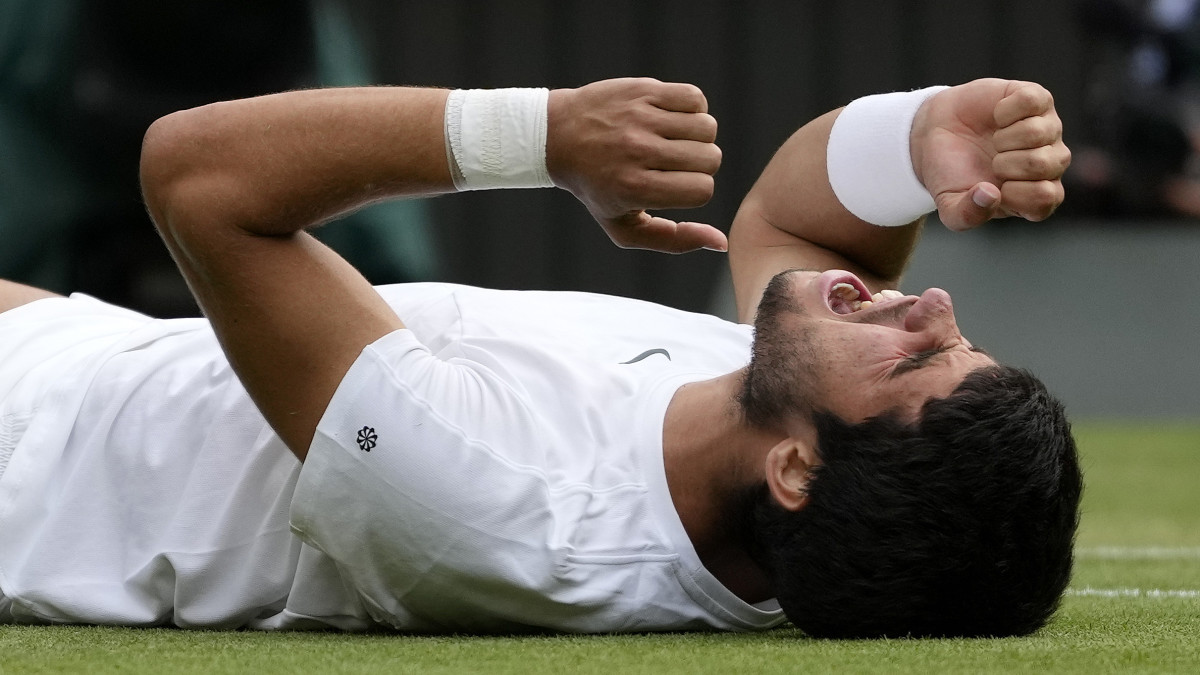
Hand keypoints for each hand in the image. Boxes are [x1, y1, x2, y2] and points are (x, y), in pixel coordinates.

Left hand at [546, 78, 725, 252]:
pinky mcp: (642, 90)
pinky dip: (692, 109)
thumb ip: (673, 240)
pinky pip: (694, 98)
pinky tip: (672, 119)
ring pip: (707, 127)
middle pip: (710, 158)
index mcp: (635, 188)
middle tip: (675, 163)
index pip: (702, 190)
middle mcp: (638, 152)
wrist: (556, 136)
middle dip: (701, 164)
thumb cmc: (597, 188)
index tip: (676, 186)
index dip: (696, 190)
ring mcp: (640, 118)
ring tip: (675, 140)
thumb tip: (721, 243)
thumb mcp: (624, 228)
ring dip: (699, 136)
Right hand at [911, 79, 1070, 231]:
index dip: (1013, 193)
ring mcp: (1048, 129)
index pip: (1045, 199)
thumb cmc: (951, 173)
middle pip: (1043, 164)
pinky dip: (1005, 110)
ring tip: (995, 140)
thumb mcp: (950, 206)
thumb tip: (991, 195)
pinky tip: (998, 117)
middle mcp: (1051, 163)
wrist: (936, 135)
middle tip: (992, 161)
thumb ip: (967, 215)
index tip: (990, 186)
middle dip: (1005, 164)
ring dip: (1004, 137)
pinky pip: (1031, 102)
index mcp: (1036, 195)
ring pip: (1039, 132)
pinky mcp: (1037, 99)